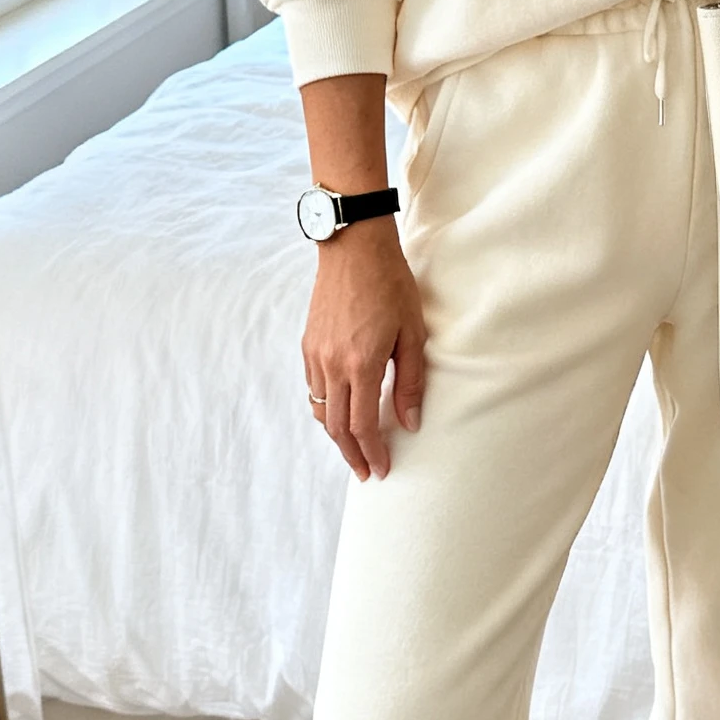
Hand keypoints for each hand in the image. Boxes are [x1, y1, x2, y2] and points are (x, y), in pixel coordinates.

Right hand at [302, 220, 425, 481]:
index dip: (373, 452)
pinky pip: (313, 388)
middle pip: (336, 427)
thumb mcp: (412, 333)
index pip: (362, 425)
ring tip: (354, 447)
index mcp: (361, 364)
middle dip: (352, 454)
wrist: (354, 247)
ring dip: (336, 434)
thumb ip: (410, 382)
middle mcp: (332, 365)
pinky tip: (339, 410)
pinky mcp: (307, 343)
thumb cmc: (390, 285)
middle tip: (366, 472)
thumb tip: (408, 423)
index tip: (382, 470)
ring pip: (320, 410)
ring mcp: (315, 354)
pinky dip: (325, 407)